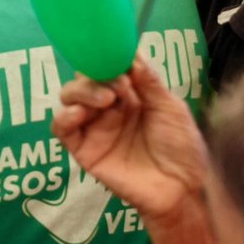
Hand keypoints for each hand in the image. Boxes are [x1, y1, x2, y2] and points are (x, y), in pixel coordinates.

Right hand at [54, 58, 209, 222]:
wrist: (183, 189)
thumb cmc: (183, 149)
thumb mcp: (171, 108)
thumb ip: (149, 82)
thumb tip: (131, 53)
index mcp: (130, 96)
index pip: (107, 68)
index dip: (109, 60)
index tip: (119, 58)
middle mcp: (108, 108)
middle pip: (84, 79)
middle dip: (96, 75)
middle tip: (118, 85)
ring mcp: (94, 128)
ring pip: (68, 98)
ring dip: (82, 92)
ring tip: (106, 100)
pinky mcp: (83, 149)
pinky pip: (61, 129)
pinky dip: (64, 117)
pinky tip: (79, 114)